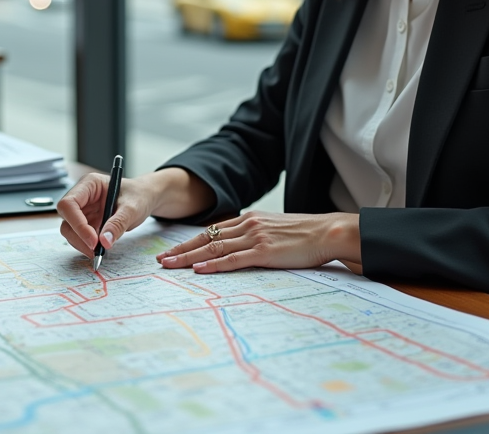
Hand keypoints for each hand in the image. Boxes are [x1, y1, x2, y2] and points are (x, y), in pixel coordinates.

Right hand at [56, 173, 156, 258]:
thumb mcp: (132, 208)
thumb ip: (118, 223)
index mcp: (89, 184)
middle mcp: (82, 196)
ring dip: (81, 243)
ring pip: (70, 230)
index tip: (93, 240)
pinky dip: (86, 245)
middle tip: (96, 251)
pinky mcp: (86, 222)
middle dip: (79, 237)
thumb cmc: (139, 196)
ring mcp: (83, 210)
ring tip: (100, 252)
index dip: (77, 223)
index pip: (69, 204)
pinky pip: (79, 236)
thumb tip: (104, 242)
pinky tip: (99, 250)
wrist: (144, 198)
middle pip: (67, 219)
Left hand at [155, 211, 359, 273]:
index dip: (190, 242)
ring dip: (189, 258)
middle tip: (161, 260)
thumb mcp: (276, 229)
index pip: (212, 231)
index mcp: (249, 219)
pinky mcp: (264, 252)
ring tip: (170, 266)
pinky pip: (233, 259)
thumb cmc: (306, 234)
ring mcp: (255, 237)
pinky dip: (214, 265)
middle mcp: (248, 225)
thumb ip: (257, 236)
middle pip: (206, 238)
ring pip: (214, 248)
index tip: (172, 251)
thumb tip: (242, 249)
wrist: (328, 231)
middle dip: (181, 250)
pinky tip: (199, 269)